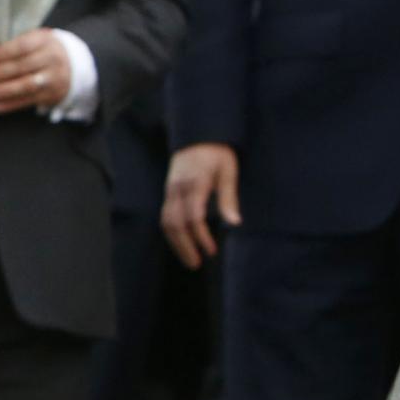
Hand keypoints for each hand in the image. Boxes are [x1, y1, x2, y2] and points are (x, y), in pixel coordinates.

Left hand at [0, 28, 75, 115]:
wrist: (73, 66)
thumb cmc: (43, 50)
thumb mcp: (36, 40)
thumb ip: (16, 45)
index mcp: (45, 41)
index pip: (23, 46)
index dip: (3, 53)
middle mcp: (51, 59)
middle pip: (23, 66)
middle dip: (0, 73)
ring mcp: (53, 78)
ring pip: (27, 85)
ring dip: (4, 90)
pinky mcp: (51, 95)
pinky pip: (29, 100)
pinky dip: (12, 104)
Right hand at [162, 143, 241, 267]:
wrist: (197, 135)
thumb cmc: (217, 153)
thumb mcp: (228, 171)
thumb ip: (229, 197)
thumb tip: (234, 223)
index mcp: (195, 183)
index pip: (194, 217)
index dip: (201, 237)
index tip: (212, 250)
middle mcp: (178, 189)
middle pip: (175, 223)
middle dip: (185, 246)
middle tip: (196, 264)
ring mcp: (170, 190)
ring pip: (167, 221)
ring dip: (176, 243)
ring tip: (189, 259)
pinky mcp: (168, 192)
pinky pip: (165, 216)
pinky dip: (171, 233)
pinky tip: (181, 243)